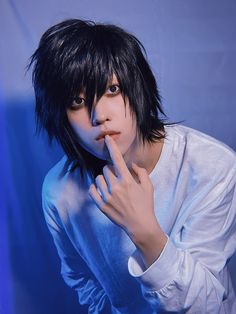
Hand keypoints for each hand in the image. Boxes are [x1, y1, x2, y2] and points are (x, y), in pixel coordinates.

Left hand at [89, 135, 166, 266]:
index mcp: (127, 180)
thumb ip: (140, 172)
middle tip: (117, 177)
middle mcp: (115, 187)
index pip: (117, 159)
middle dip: (111, 170)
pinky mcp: (102, 205)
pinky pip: (92, 191)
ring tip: (110, 185)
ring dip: (103, 179)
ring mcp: (107, 197)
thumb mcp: (148, 186)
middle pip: (106, 169)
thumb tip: (131, 164)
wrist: (140, 225)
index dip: (112, 146)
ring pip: (98, 178)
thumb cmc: (146, 205)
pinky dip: (94, 188)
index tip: (107, 138)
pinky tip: (100, 189)